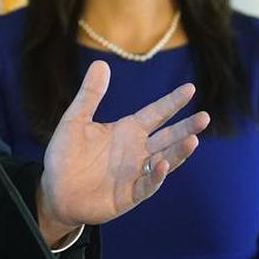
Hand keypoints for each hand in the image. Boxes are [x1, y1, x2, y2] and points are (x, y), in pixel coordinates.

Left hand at [38, 60, 209, 230]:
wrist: (54, 190)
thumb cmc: (66, 154)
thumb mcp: (75, 120)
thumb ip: (90, 94)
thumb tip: (101, 63)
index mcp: (127, 131)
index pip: (155, 113)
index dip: (172, 102)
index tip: (190, 88)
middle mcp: (136, 151)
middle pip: (167, 137)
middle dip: (186, 128)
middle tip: (205, 117)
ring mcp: (135, 173)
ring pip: (164, 161)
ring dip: (178, 152)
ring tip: (192, 140)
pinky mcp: (128, 195)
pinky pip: (147, 185)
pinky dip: (155, 176)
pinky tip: (161, 164)